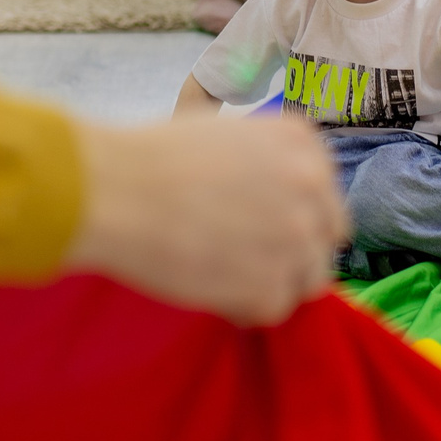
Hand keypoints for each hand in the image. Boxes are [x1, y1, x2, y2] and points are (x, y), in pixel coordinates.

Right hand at [68, 115, 347, 325]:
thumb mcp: (221, 132)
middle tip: (245, 256)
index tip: (264, 225)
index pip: (324, 194)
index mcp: (300, 142)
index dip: (295, 215)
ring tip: (226, 276)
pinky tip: (212, 290)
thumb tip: (269, 196)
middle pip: (324, 238)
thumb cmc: (150, 158)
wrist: (116, 190)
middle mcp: (311, 185)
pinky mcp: (273, 284)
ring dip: (274, 281)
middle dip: (292, 250)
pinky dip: (246, 307)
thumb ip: (262, 160)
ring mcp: (297, 237)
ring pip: (309, 279)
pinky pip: (275, 307)